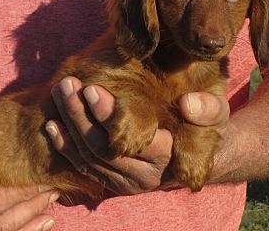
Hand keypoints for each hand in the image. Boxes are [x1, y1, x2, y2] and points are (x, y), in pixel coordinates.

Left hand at [46, 77, 229, 194]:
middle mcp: (144, 176)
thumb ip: (209, 109)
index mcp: (168, 158)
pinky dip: (64, 146)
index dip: (109, 115)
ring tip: (59, 92)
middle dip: (80, 116)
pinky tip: (51, 124)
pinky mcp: (111, 182)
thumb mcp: (217, 114)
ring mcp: (125, 182)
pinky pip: (82, 167)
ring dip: (69, 125)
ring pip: (88, 157)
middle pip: (102, 149)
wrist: (195, 152)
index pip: (132, 139)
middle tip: (67, 85)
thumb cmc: (204, 127)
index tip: (91, 89)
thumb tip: (189, 105)